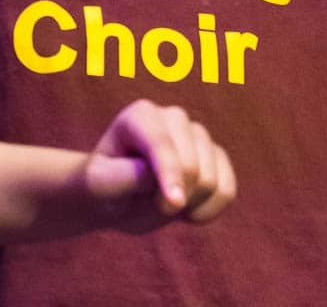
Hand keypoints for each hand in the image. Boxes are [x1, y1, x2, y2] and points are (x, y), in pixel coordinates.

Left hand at [80, 99, 236, 232]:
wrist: (118, 197)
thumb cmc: (104, 188)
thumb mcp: (98, 187)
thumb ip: (120, 178)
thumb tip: (151, 174)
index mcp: (140, 116)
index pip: (162, 145)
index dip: (170, 174)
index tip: (174, 203)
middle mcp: (173, 118)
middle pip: (192, 167)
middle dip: (173, 199)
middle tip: (149, 205)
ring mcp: (198, 135)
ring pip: (211, 181)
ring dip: (188, 206)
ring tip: (162, 203)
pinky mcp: (216, 156)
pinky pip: (227, 192)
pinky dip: (209, 211)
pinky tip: (186, 211)